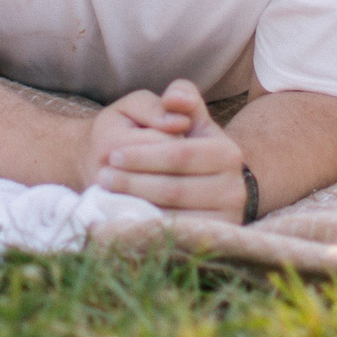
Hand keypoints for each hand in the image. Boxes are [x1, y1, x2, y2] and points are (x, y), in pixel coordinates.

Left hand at [85, 80, 247, 221]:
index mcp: (228, 153)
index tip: (113, 155)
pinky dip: (146, 226)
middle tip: (103, 176)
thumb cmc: (187, 144)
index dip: (144, 156)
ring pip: (172, 215)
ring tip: (106, 193)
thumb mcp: (187, 116)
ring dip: (135, 204)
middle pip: (174, 188)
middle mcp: (234, 189)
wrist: (207, 184)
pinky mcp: (213, 239)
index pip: (180, 155)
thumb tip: (174, 97)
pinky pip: (174, 235)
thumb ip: (182, 97)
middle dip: (134, 181)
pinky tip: (123, 216)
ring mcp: (226, 218)